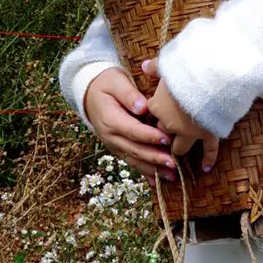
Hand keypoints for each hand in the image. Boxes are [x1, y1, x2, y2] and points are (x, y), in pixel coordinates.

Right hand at [84, 67, 178, 183]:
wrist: (89, 92)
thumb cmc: (106, 83)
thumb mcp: (115, 81)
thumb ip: (129, 94)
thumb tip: (143, 107)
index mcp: (110, 119)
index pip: (133, 130)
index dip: (150, 136)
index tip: (167, 139)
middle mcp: (110, 135)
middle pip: (135, 149)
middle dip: (155, 158)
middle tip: (173, 163)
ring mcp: (112, 143)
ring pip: (133, 159)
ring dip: (152, 169)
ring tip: (170, 175)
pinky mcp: (117, 147)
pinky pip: (130, 161)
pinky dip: (143, 171)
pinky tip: (156, 181)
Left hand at [145, 60, 219, 172]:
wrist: (212, 79)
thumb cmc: (187, 70)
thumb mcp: (169, 65)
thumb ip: (156, 67)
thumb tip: (144, 66)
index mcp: (158, 106)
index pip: (152, 113)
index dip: (157, 109)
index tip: (162, 103)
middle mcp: (170, 124)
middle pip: (163, 133)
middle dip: (166, 130)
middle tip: (173, 122)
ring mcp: (189, 132)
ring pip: (179, 148)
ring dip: (179, 148)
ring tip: (180, 149)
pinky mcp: (208, 134)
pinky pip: (208, 151)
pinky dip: (207, 160)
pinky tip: (205, 168)